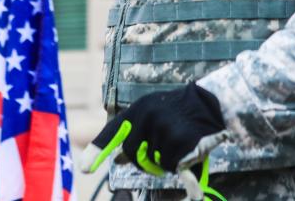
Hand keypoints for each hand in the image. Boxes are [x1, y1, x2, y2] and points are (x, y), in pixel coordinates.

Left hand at [80, 83, 226, 176]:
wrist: (210, 103)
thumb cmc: (176, 113)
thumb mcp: (152, 116)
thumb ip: (134, 136)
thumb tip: (117, 159)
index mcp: (138, 110)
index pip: (112, 132)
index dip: (97, 150)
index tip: (85, 168)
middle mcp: (148, 118)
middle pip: (134, 156)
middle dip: (146, 160)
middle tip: (163, 146)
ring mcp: (165, 131)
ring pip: (156, 163)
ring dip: (166, 161)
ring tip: (179, 143)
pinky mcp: (181, 144)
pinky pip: (175, 167)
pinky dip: (188, 183)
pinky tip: (195, 195)